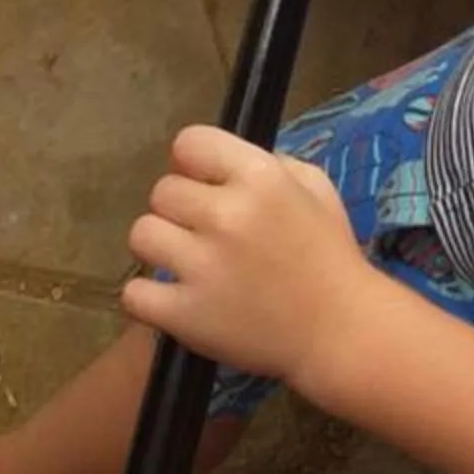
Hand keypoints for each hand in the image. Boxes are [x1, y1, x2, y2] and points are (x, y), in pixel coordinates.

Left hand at [120, 126, 371, 392]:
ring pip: (142, 234)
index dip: (192, 162)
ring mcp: (202, 266)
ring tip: (182, 261)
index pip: (189, 143)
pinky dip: (145, 297)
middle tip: (200, 230)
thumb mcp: (314, 187)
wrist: (339, 330)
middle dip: (179, 207)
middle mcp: (226, 214)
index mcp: (259, 176)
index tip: (202, 182)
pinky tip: (169, 298)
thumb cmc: (331, 255)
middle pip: (162, 190)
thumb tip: (221, 164)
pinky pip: (133, 294)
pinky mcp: (185, 315)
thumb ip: (270, 163)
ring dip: (159, 245)